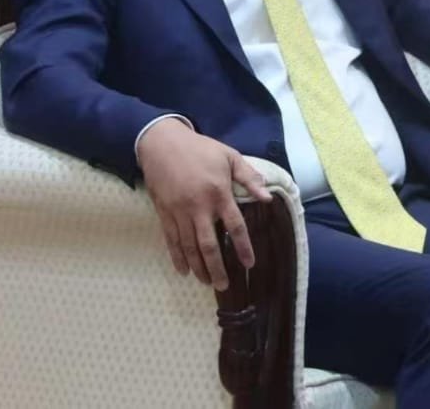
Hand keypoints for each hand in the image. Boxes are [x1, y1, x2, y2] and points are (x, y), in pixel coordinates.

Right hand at [137, 118, 272, 290]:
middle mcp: (198, 207)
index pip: (235, 226)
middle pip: (209, 245)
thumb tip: (267, 198)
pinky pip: (171, 240)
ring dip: (198, 267)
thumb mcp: (230, 157)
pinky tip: (183, 270)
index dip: (243, 247)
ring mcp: (179, 212)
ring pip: (189, 247)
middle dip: (217, 268)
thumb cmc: (201, 149)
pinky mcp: (164, 213)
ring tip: (207, 282)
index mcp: (219, 193)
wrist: (162, 143)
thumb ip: (249, 178)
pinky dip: (177, 257)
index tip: (249, 264)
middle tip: (224, 286)